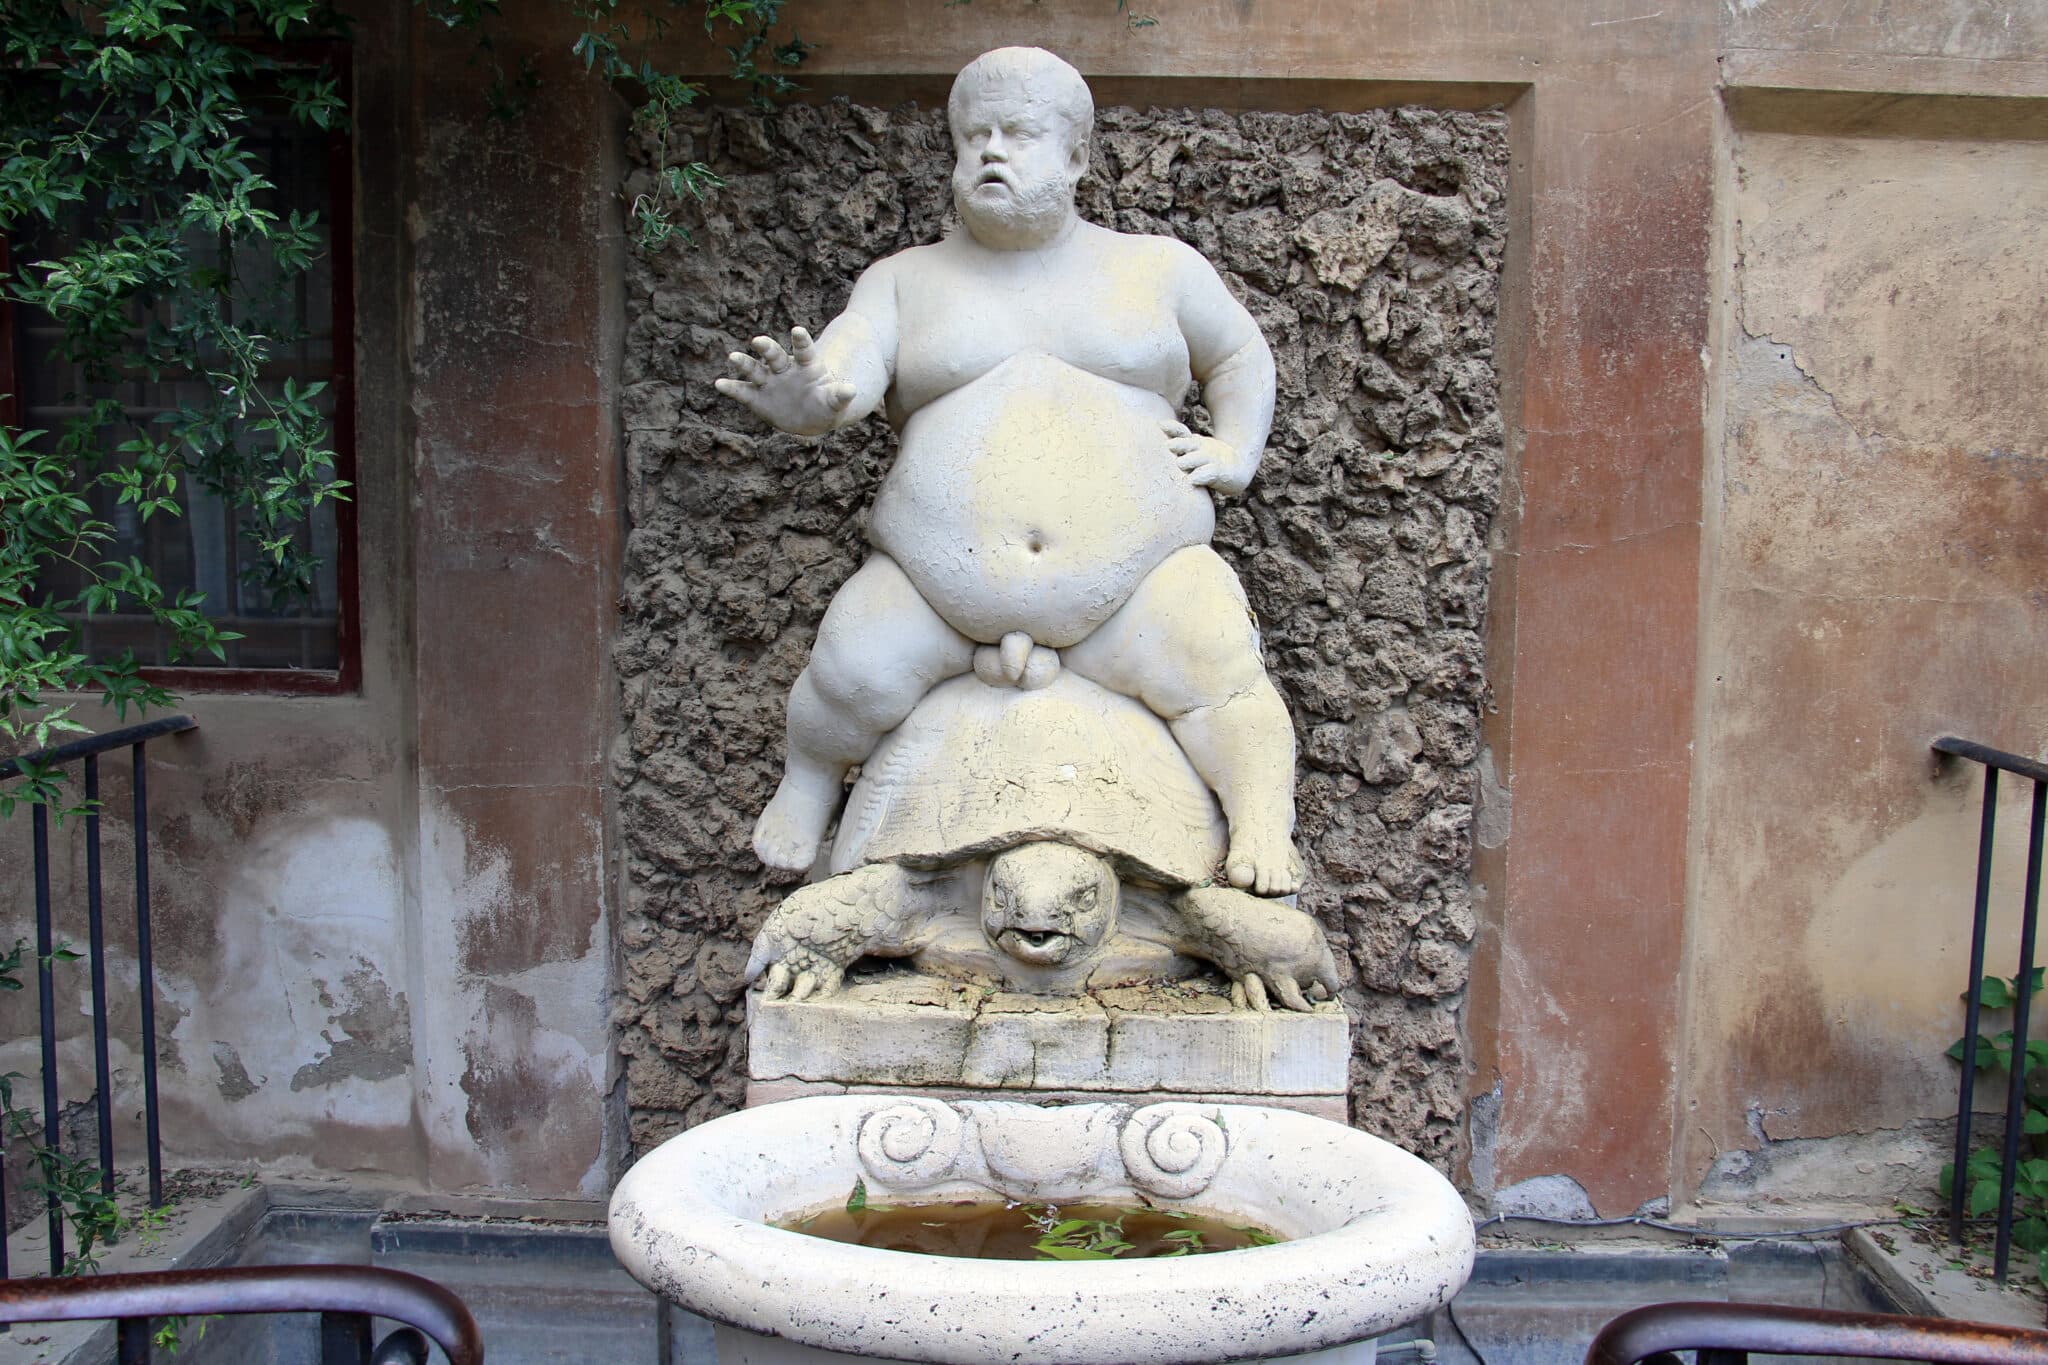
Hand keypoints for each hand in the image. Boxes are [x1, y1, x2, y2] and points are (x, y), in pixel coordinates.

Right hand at [714, 328, 857, 436]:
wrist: (811, 417)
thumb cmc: (825, 404)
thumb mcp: (835, 401)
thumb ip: (840, 395)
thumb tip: (852, 389)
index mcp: (806, 365)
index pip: (803, 349)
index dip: (801, 340)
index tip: (797, 330)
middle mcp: (784, 369)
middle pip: (774, 355)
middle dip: (767, 348)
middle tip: (758, 341)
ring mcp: (769, 382)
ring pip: (755, 369)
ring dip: (744, 363)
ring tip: (732, 357)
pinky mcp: (757, 397)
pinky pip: (742, 392)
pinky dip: (731, 389)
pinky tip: (719, 384)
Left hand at [1161, 420, 1251, 493]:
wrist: (1237, 467)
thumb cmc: (1208, 460)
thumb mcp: (1194, 450)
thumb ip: (1179, 446)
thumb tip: (1157, 435)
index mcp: (1193, 442)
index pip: (1181, 433)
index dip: (1172, 428)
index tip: (1160, 425)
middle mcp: (1201, 449)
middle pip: (1188, 444)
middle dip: (1179, 445)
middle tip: (1168, 446)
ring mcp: (1211, 460)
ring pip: (1197, 458)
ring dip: (1188, 461)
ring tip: (1180, 464)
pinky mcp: (1220, 472)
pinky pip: (1209, 473)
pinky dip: (1200, 476)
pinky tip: (1192, 480)